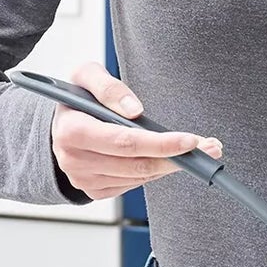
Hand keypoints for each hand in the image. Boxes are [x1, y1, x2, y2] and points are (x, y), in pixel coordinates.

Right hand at [50, 62, 221, 201]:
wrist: (58, 126)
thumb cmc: (76, 98)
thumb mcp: (86, 76)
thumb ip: (109, 87)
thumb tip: (135, 110)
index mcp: (72, 131)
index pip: (125, 141)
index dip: (160, 143)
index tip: (190, 140)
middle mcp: (74, 160)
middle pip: (137, 164)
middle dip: (177, 157)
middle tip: (209, 148)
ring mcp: (84, 180)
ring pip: (139, 177)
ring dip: (171, 166)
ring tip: (196, 152)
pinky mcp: (94, 191)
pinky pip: (133, 184)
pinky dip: (154, 172)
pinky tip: (164, 159)